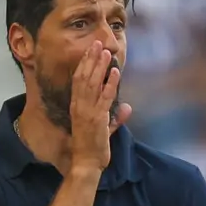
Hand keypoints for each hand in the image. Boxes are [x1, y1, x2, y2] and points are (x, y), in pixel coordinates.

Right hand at [68, 41, 131, 172]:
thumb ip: (115, 116)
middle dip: (90, 59)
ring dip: (100, 66)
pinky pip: (105, 98)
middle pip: (84, 77)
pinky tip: (115, 72)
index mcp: (76, 106)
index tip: (89, 51)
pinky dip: (110, 84)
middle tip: (96, 43)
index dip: (84, 64)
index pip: (78, 80)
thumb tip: (128, 107)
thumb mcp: (103, 128)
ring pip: (92, 84)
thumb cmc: (91, 147)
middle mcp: (80, 106)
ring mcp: (88, 112)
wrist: (86, 162)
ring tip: (105, 51)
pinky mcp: (98, 118)